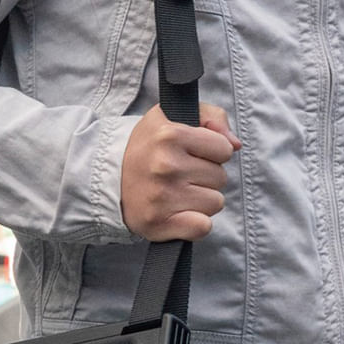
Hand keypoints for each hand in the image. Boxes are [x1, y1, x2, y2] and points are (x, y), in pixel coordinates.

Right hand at [121, 103, 241, 240]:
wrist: (108, 178)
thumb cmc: (148, 147)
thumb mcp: (174, 116)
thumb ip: (212, 117)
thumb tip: (235, 145)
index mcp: (170, 135)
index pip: (224, 150)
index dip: (212, 152)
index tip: (192, 154)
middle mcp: (166, 166)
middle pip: (221, 178)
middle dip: (205, 176)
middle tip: (180, 175)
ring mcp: (162, 197)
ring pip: (215, 203)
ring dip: (201, 200)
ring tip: (178, 193)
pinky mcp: (159, 224)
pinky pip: (203, 227)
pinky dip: (196, 224)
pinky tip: (180, 214)